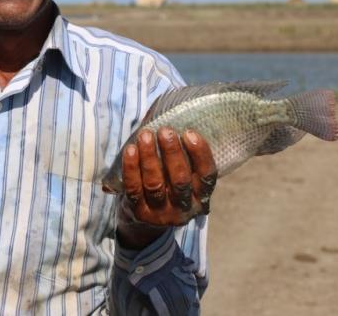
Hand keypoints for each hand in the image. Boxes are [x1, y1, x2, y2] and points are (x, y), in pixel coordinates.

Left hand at [116, 127, 216, 247]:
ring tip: (145, 135)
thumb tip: (172, 114)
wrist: (144, 223)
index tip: (189, 133)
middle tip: (165, 130)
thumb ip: (183, 155)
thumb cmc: (167, 187)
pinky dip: (131, 167)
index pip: (206, 176)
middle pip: (180, 180)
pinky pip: (134, 188)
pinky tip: (130, 149)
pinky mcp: (139, 212)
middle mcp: (184, 208)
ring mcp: (160, 213)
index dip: (200, 154)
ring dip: (150, 156)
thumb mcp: (181, 177)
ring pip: (155, 184)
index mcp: (200, 197)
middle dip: (172, 152)